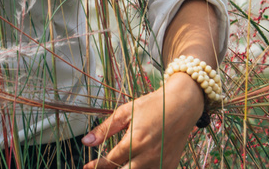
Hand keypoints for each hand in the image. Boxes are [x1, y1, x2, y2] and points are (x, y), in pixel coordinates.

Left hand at [81, 73, 203, 168]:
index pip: (111, 160)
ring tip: (119, 162)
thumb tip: (86, 142)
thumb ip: (105, 129)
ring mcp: (161, 163)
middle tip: (101, 166)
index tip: (87, 166)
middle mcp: (149, 156)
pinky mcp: (170, 165)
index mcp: (136, 141)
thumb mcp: (126, 112)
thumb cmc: (153, 105)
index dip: (97, 165)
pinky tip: (136, 163)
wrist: (183, 105)